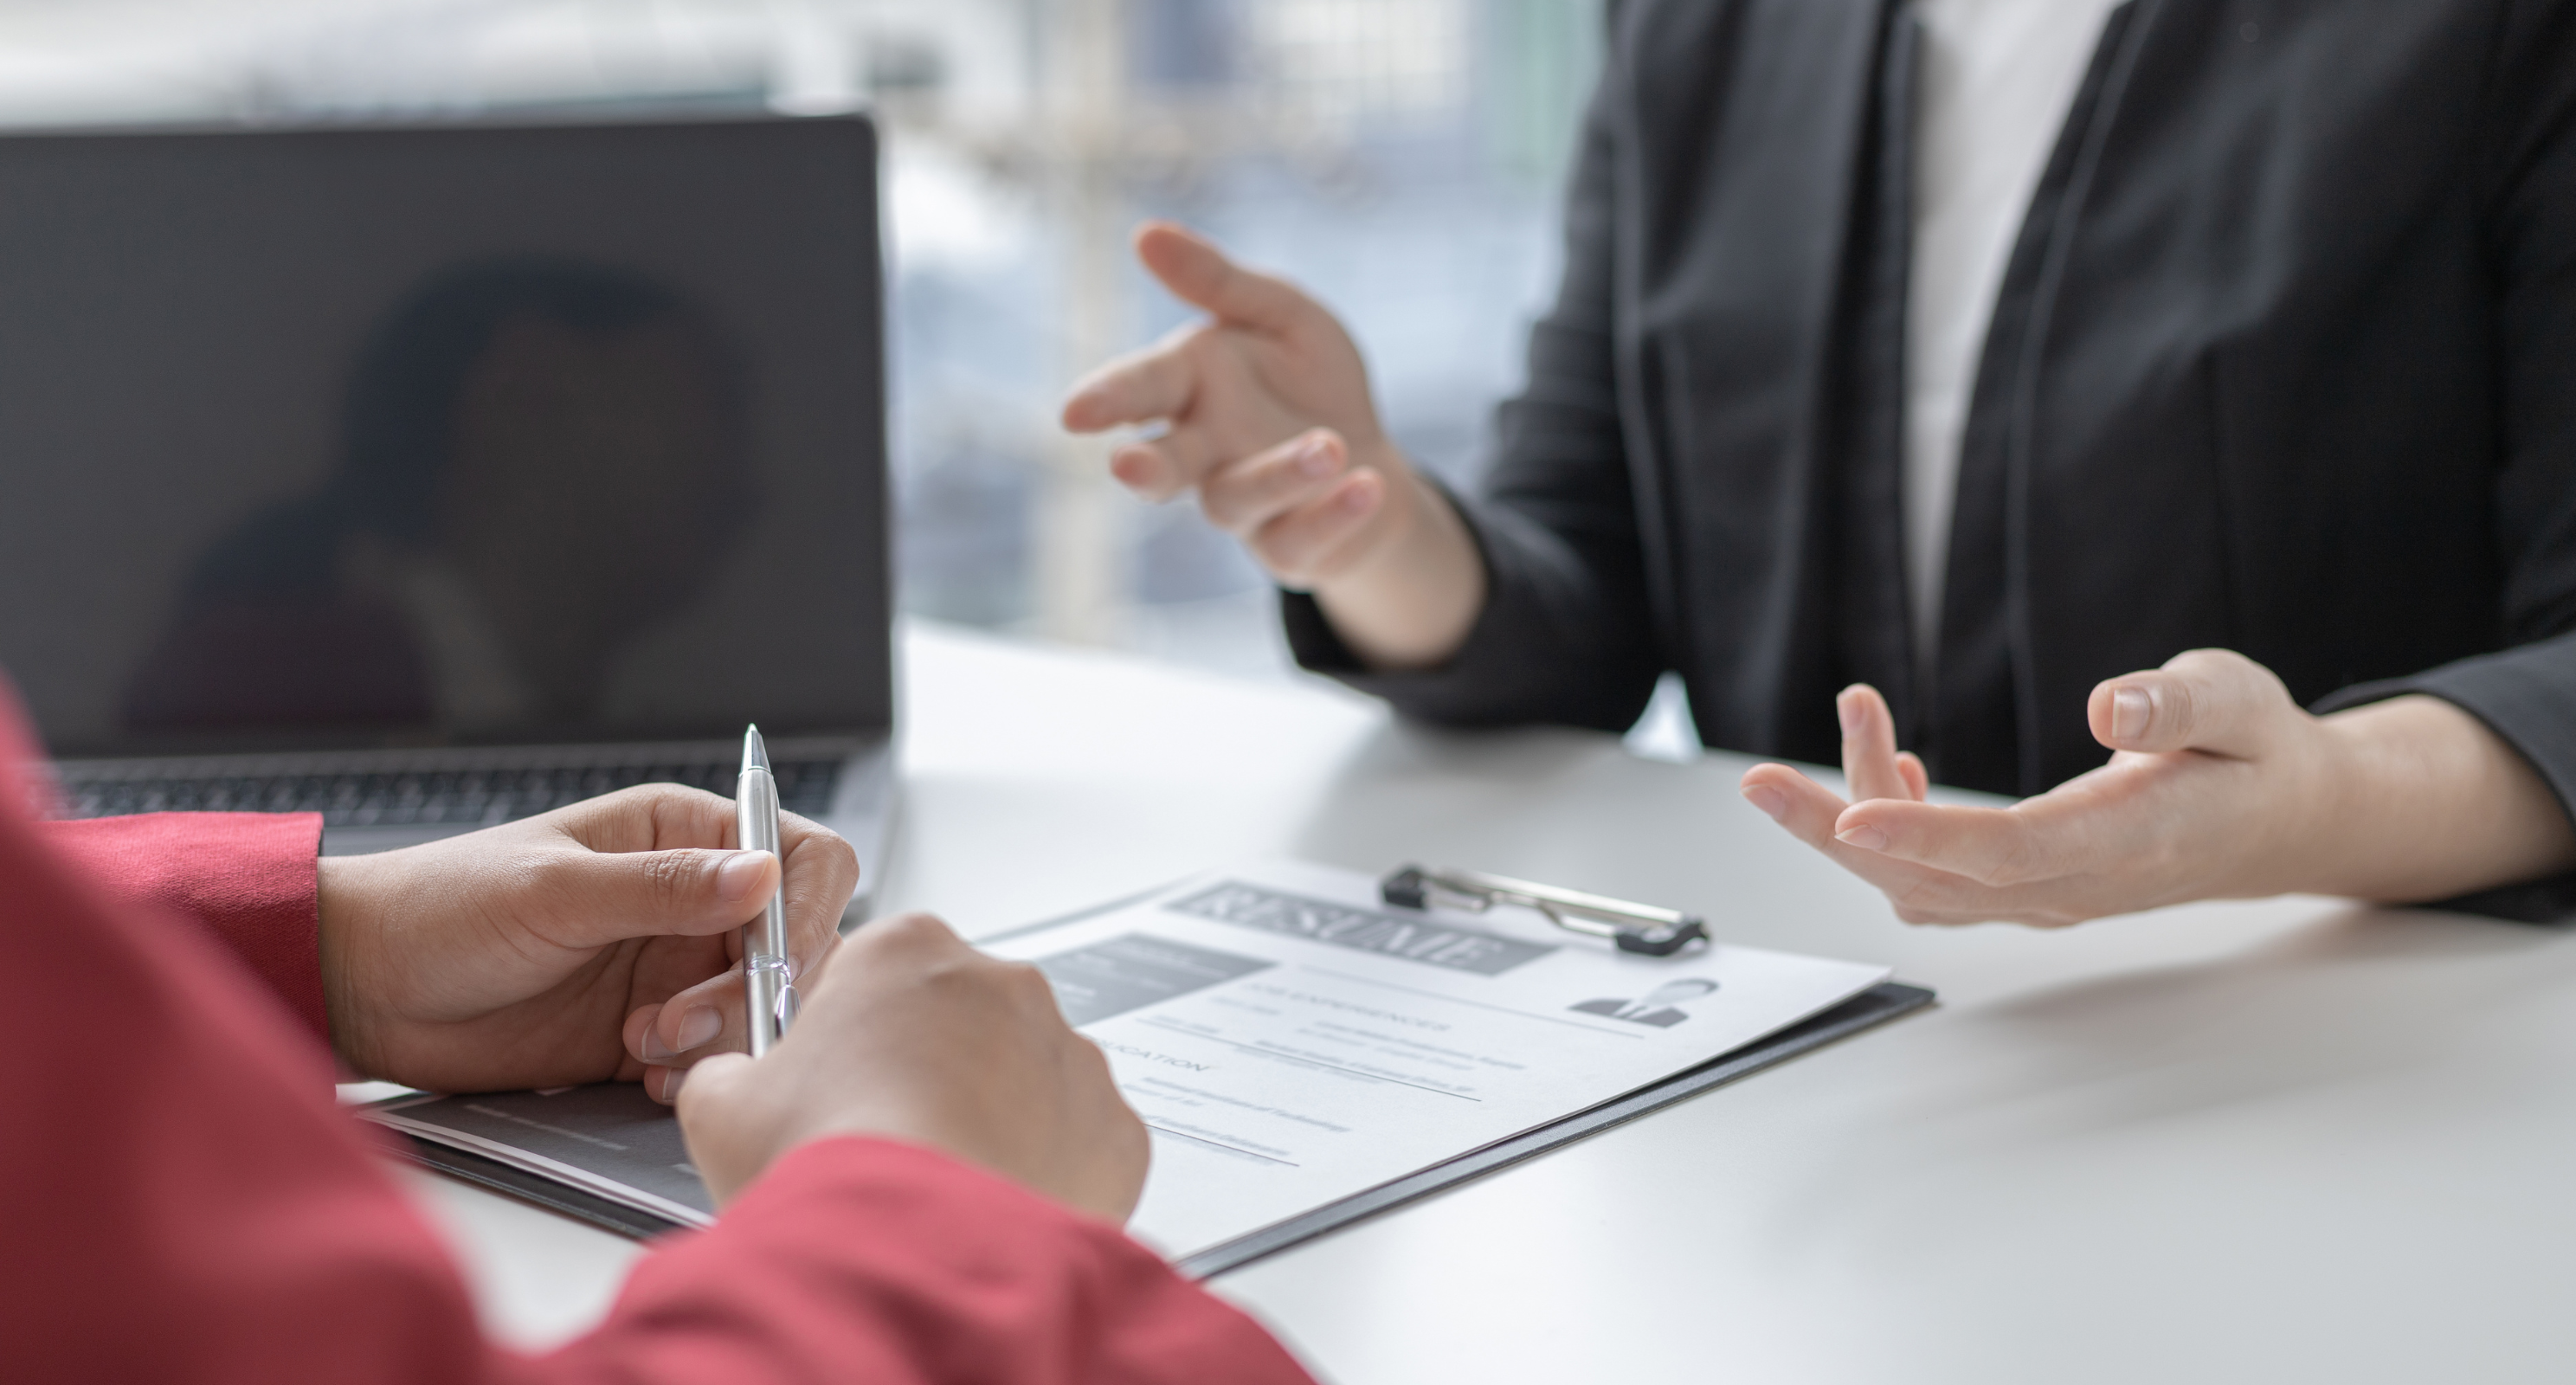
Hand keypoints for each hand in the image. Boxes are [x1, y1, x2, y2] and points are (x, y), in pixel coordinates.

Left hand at [320, 784, 857, 1094]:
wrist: (365, 990)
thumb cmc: (441, 909)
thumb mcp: (552, 891)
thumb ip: (660, 887)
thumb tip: (761, 874)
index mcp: (681, 833)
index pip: (799, 856)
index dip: (806, 906)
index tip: (775, 956)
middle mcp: (691, 899)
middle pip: (794, 942)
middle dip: (756, 989)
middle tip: (684, 1020)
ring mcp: (676, 968)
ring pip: (762, 1007)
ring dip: (722, 1035)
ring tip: (646, 1043)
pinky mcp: (653, 1032)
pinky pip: (714, 1057)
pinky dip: (696, 1073)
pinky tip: (643, 1071)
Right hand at [677, 912, 1148, 1221]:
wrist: (917, 1260)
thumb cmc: (829, 1168)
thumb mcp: (722, 1106)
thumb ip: (727, 1069)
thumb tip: (730, 1077)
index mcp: (906, 951)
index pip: (872, 967)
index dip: (844, 1027)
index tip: (830, 1074)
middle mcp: (1002, 983)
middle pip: (955, 1017)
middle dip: (922, 1068)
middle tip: (878, 1137)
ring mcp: (1069, 1053)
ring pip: (1021, 1077)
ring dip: (985, 1116)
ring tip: (932, 1181)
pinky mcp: (1115, 1126)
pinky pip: (1074, 1141)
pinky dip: (1040, 1170)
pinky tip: (987, 1205)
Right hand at [1060, 221, 1482, 666]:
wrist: (1370, 455)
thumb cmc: (1309, 378)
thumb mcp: (1281, 313)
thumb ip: (1219, 282)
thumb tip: (1144, 233)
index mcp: (1190, 384)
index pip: (1139, 388)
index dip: (1106, 399)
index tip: (1075, 413)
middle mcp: (1203, 450)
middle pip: (1162, 466)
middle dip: (1144, 467)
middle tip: (1128, 466)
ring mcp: (1241, 504)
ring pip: (1236, 499)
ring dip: (1279, 474)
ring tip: (1329, 446)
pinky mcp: (1285, 546)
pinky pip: (1297, 539)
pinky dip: (1333, 514)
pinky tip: (1368, 484)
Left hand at [1738, 649, 2575, 925]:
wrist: (2284, 821)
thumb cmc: (2259, 754)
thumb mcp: (2241, 703)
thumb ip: (2180, 706)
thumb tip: (2110, 707)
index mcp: (2129, 838)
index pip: (2008, 853)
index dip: (1923, 835)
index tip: (1849, 811)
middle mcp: (2073, 882)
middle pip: (1932, 879)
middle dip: (1834, 830)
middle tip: (1758, 779)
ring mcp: (2044, 894)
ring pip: (1920, 884)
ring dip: (1851, 819)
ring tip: (1854, 712)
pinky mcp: (2026, 886)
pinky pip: (1938, 880)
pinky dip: (1889, 832)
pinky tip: (1889, 765)